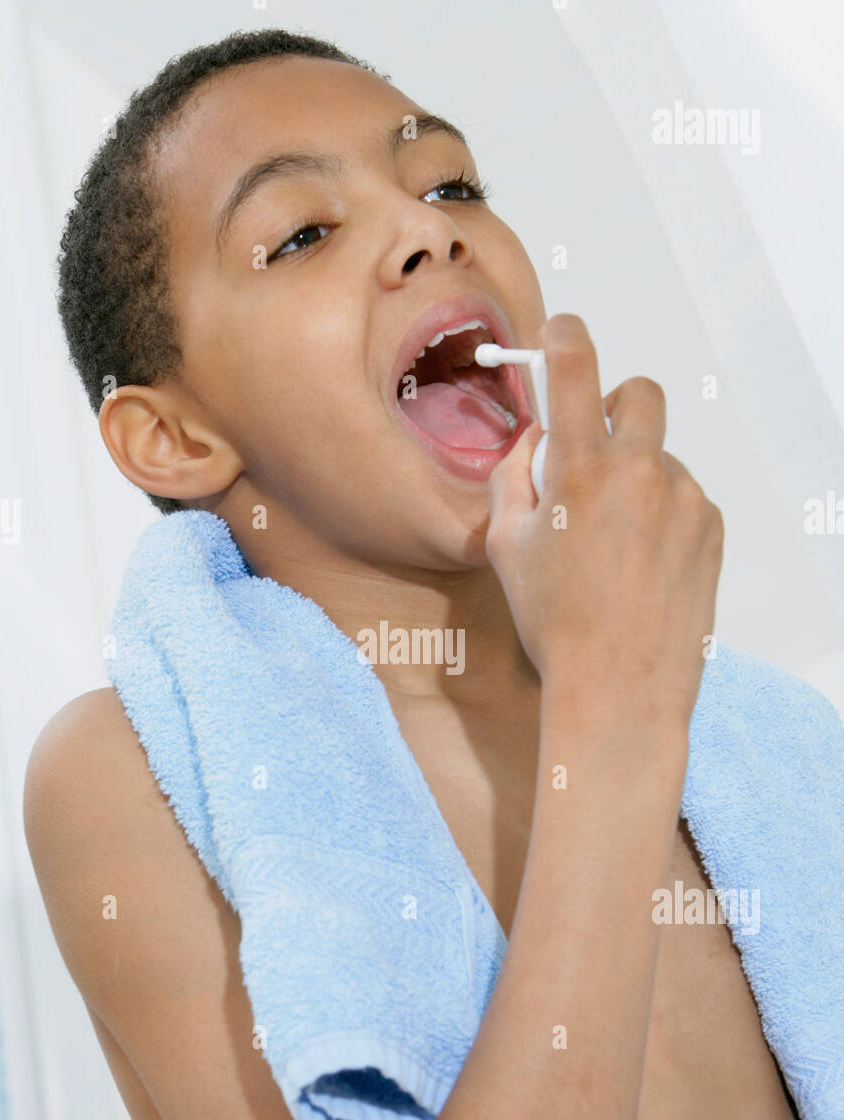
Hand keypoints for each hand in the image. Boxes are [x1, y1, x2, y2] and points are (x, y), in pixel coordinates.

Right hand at [486, 314, 723, 728]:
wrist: (620, 688)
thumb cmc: (555, 623)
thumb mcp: (504, 547)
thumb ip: (512, 477)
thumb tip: (533, 441)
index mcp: (579, 469)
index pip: (574, 364)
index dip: (563, 335)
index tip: (561, 334)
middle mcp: (639, 471)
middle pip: (639, 394)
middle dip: (614, 408)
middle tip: (593, 451)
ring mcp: (684, 497)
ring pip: (659, 457)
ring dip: (636, 478)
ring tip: (613, 545)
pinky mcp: (712, 526)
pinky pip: (684, 497)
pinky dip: (662, 515)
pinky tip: (641, 564)